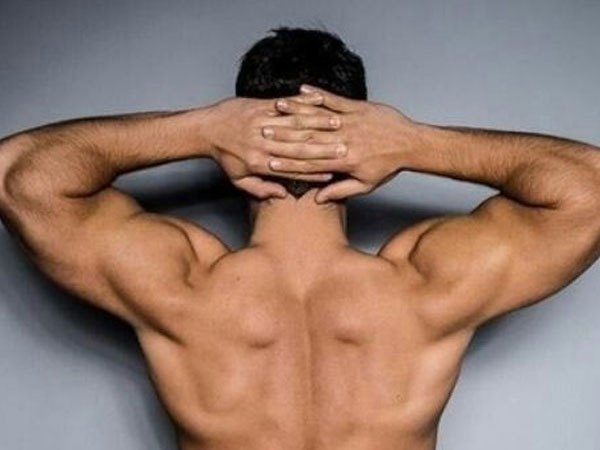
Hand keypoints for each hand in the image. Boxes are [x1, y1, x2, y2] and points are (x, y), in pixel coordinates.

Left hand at [202, 94, 345, 198]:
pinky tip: (319, 101)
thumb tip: (281, 196)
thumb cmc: (224, 156)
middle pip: (298, 147)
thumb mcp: (239, 180)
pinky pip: (285, 104)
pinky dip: (303, 103)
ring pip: (295, 124)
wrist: (206, 129)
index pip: (292, 169)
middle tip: (345, 148)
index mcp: (260, 163)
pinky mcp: (260, 106)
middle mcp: (263, 143)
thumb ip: (261, 190)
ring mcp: (262, 122)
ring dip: (318, 123)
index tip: (332, 172)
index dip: (314, 171)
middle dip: (323, 147)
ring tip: (338, 124)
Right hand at [266, 85, 422, 202]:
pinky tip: (301, 90)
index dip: (289, 162)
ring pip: (318, 117)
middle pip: (308, 139)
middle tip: (263, 132)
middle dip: (284, 135)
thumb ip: (340, 191)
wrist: (411, 144)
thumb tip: (319, 198)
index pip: (311, 163)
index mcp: (344, 162)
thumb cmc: (387, 166)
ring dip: (296, 112)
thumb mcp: (365, 185)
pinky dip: (316, 95)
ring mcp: (350, 122)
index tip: (270, 161)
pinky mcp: (357, 107)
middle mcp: (344, 140)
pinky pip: (333, 100)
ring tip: (276, 108)